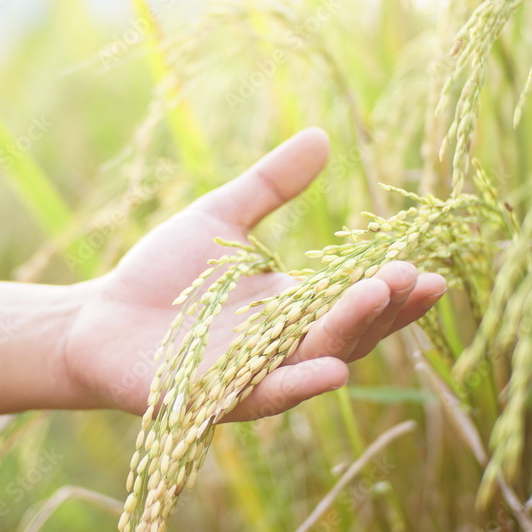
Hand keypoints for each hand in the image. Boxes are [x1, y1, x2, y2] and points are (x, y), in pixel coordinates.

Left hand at [63, 128, 446, 420]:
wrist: (99, 317)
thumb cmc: (162, 273)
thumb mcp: (222, 217)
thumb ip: (271, 184)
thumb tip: (322, 135)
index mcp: (292, 306)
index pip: (356, 300)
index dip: (394, 289)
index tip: (431, 265)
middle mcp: (283, 345)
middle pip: (348, 331)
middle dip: (383, 306)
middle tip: (418, 275)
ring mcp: (254, 373)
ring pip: (315, 359)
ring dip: (350, 331)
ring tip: (381, 294)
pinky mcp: (217, 397)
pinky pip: (266, 396)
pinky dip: (299, 384)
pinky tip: (333, 369)